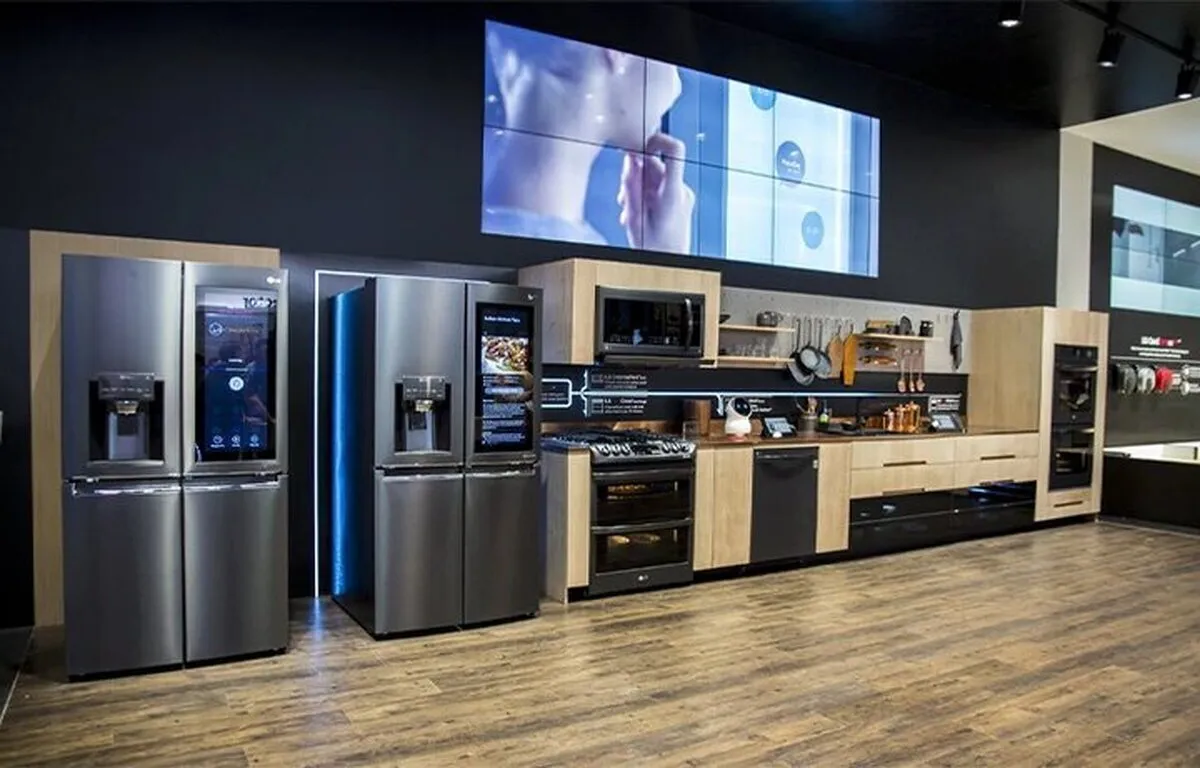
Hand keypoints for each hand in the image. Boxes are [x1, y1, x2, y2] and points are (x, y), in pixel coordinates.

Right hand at [618, 132, 694, 254]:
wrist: (671, 265)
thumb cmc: (656, 248)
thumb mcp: (635, 218)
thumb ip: (631, 187)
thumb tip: (629, 160)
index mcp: (672, 193)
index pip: (675, 150)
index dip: (657, 139)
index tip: (639, 142)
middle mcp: (680, 191)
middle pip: (656, 165)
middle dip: (635, 174)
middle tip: (623, 195)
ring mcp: (681, 195)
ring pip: (654, 177)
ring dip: (637, 187)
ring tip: (628, 210)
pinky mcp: (678, 201)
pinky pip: (658, 188)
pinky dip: (644, 194)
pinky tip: (636, 212)